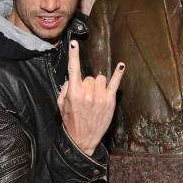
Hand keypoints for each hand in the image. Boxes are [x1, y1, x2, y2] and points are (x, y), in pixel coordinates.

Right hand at [57, 40, 124, 154]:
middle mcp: (87, 93)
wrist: (82, 140)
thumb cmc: (71, 122)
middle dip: (87, 84)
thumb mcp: (61, 105)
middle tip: (85, 98)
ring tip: (95, 98)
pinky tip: (121, 65)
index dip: (73, 55)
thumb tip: (71, 78)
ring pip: (100, 78)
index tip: (74, 43)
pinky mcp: (110, 101)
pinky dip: (118, 73)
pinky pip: (115, 83)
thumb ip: (65, 89)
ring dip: (97, 85)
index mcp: (74, 93)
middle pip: (89, 76)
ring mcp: (100, 96)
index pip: (73, 69)